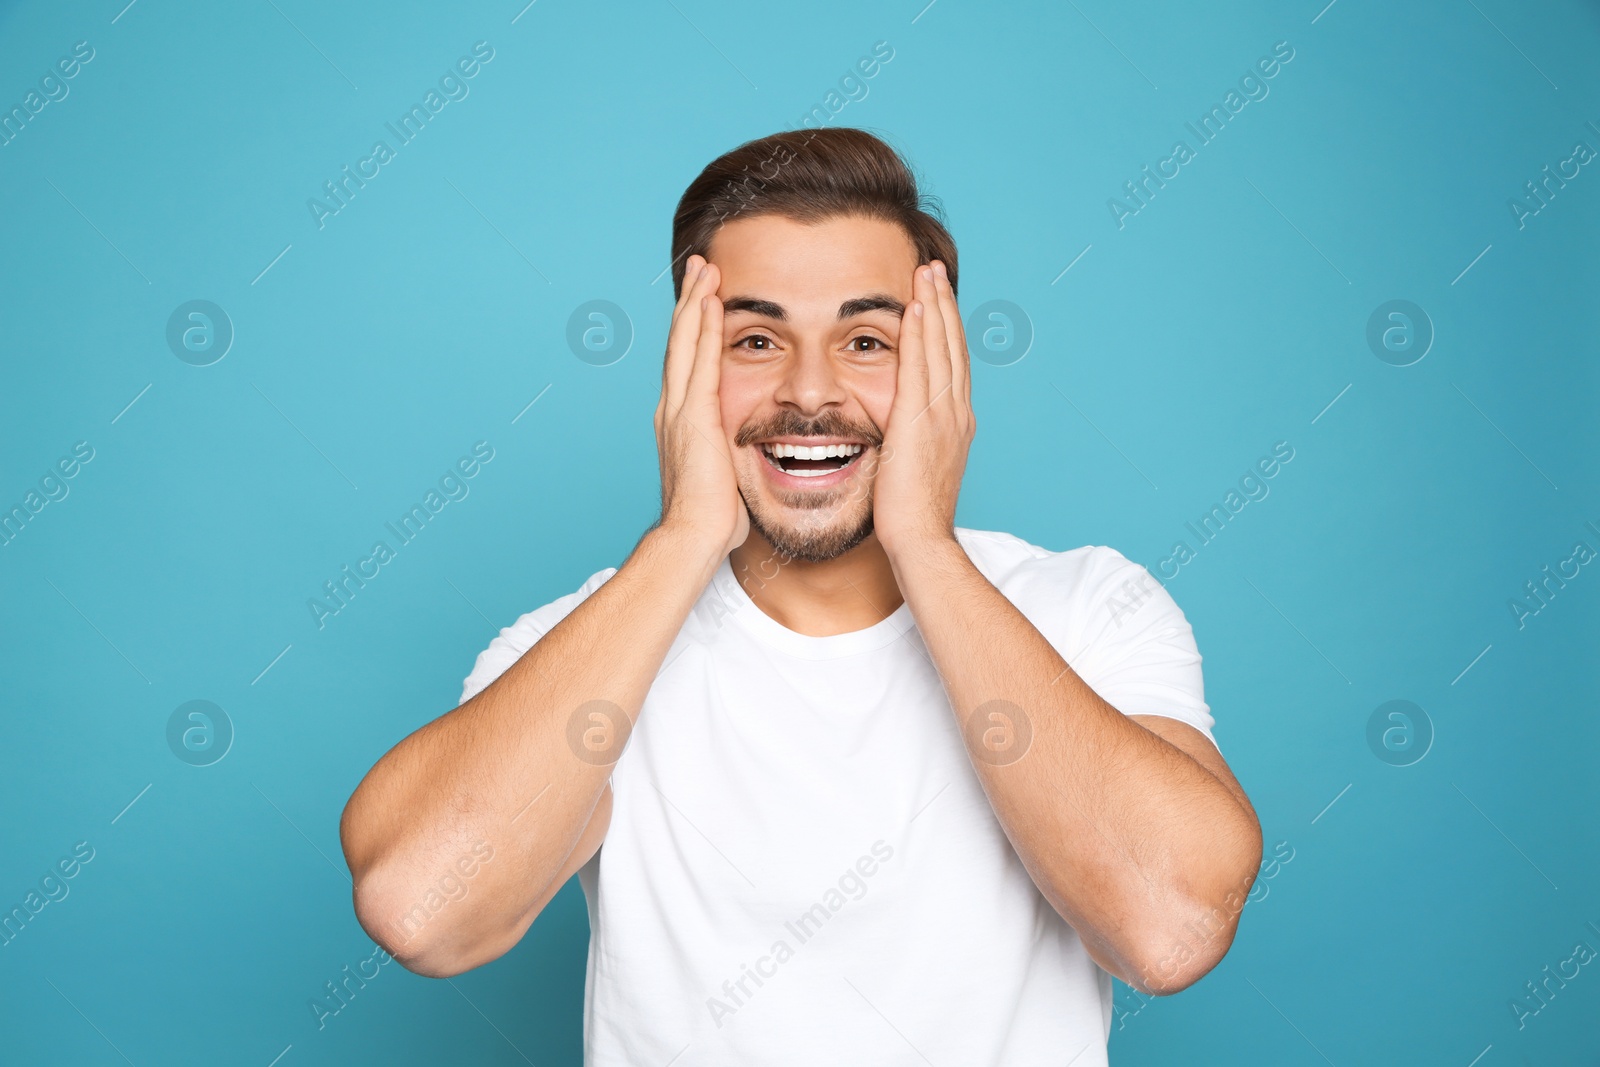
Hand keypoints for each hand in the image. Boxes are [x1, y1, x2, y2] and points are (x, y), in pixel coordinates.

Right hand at [653, 254, 749, 559]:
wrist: (693, 540)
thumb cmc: (712, 521)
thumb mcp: (724, 478)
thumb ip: (731, 458)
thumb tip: (752, 459)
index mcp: (681, 423)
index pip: (688, 365)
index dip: (694, 329)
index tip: (704, 299)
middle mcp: (673, 409)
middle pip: (681, 343)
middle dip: (690, 303)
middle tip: (700, 266)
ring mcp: (679, 411)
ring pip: (686, 343)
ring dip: (696, 303)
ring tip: (705, 269)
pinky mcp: (694, 417)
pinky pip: (700, 362)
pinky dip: (703, 330)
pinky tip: (711, 303)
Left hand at [872, 260, 974, 557]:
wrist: (921, 541)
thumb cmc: (913, 518)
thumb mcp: (918, 469)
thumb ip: (914, 442)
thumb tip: (900, 433)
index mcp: (956, 423)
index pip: (951, 364)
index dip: (945, 328)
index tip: (935, 299)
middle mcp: (956, 413)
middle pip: (951, 346)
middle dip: (942, 305)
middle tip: (933, 270)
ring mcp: (942, 415)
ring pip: (939, 348)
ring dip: (932, 306)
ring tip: (925, 273)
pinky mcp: (920, 421)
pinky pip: (919, 367)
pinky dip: (919, 334)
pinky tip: (913, 307)